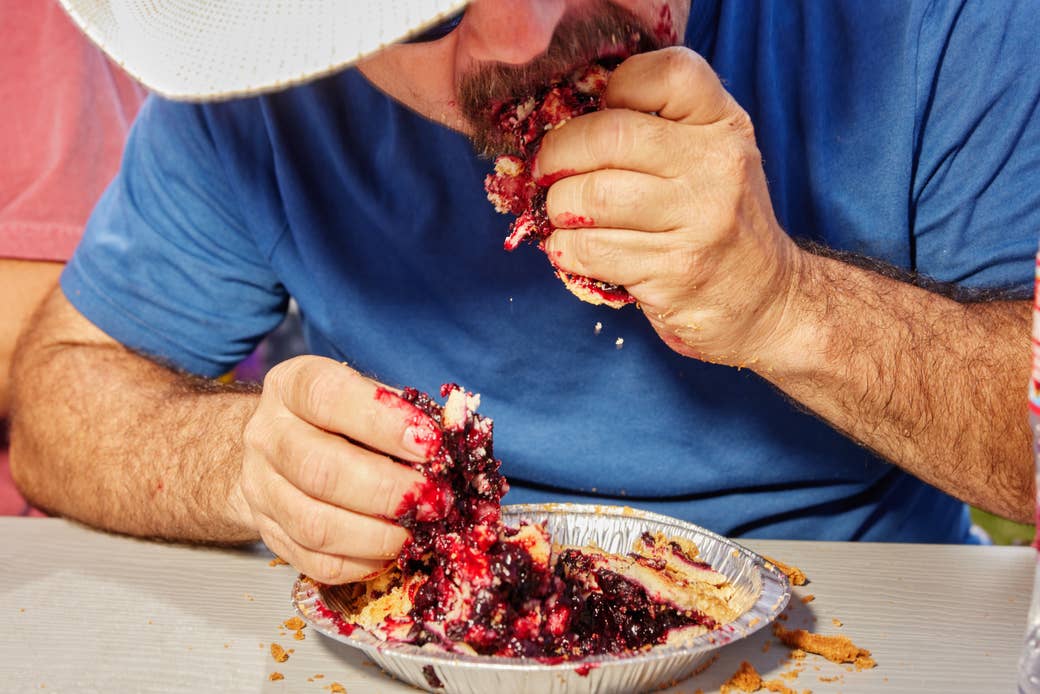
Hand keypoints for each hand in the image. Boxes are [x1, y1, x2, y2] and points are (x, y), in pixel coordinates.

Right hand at [238, 356, 436, 583]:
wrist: (275, 444)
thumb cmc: (337, 416)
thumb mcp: (365, 395)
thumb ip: (404, 413)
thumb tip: (452, 445)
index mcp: (292, 386)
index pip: (330, 398)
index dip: (384, 422)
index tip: (431, 445)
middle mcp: (267, 435)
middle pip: (321, 469)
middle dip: (389, 490)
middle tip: (434, 500)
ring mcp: (259, 488)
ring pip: (315, 523)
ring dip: (377, 535)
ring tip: (417, 532)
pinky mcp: (268, 532)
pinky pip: (313, 561)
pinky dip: (359, 563)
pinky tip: (391, 553)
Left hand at [535, 47, 803, 365]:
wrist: (765, 299)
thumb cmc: (718, 220)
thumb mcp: (710, 158)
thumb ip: (659, 128)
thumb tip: (569, 118)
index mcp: (723, 125)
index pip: (668, 74)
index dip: (618, 85)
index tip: (599, 112)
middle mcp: (717, 166)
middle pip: (612, 136)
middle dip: (559, 153)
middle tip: (547, 170)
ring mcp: (700, 221)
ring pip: (594, 197)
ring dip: (557, 207)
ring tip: (559, 214)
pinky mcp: (675, 271)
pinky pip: (593, 249)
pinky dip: (565, 248)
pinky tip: (568, 248)